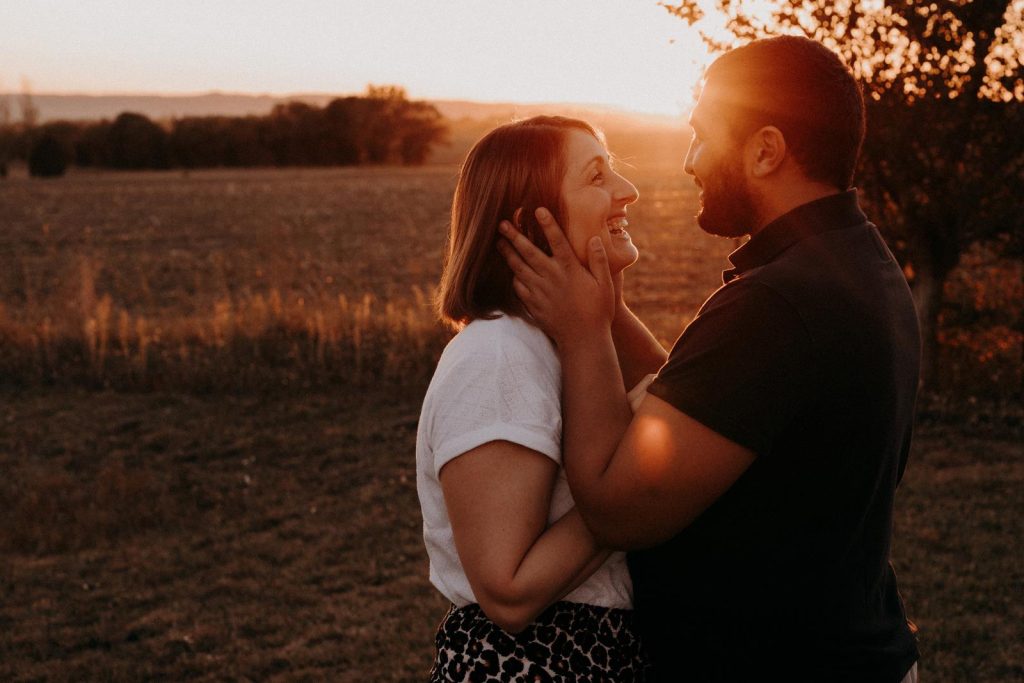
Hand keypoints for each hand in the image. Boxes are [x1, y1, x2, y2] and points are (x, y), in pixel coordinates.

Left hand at [497, 207, 614, 347]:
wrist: (583, 340)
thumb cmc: (598, 311)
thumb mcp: (606, 285)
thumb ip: (599, 261)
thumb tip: (593, 238)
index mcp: (570, 269)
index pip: (557, 240)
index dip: (547, 224)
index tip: (537, 209)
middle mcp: (552, 278)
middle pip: (529, 252)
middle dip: (515, 236)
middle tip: (502, 223)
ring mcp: (540, 292)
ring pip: (519, 268)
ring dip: (508, 253)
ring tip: (498, 242)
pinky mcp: (533, 305)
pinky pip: (518, 287)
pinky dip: (513, 277)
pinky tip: (509, 270)